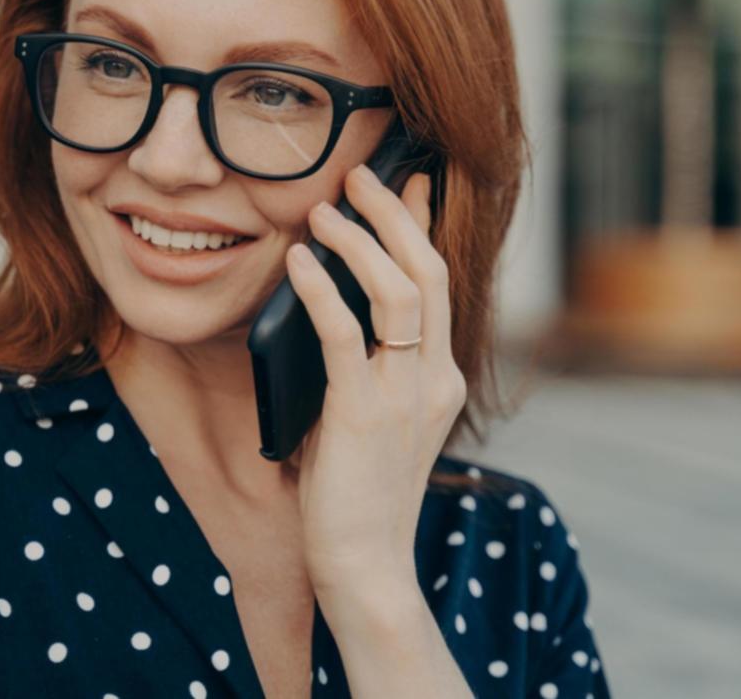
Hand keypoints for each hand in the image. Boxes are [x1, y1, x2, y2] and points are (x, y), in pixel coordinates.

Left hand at [284, 162, 466, 599]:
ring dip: (359, 242)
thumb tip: (326, 298)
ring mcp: (405, 396)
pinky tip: (299, 262)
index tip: (406, 180)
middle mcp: (434, 379)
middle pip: (428, 272)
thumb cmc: (353, 492)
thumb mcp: (367, 415)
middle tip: (359, 175)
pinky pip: (344, 334)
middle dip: (393, 214)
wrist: (365, 565)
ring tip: (323, 210)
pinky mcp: (362, 414)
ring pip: (398, 292)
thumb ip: (360, 363)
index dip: (421, 226)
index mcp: (441, 378)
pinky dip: (322, 290)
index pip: (439, 283)